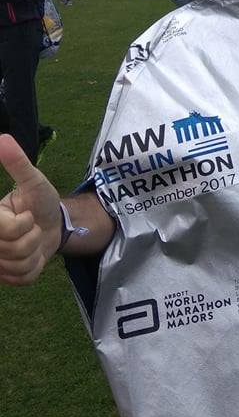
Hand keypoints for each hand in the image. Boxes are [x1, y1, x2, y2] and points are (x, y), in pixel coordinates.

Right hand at [0, 135, 61, 285]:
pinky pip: (23, 278)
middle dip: (32, 237)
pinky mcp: (8, 278)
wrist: (56, 224)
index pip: (8, 231)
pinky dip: (35, 267)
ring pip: (18, 266)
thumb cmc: (42, 201)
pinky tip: (33, 255)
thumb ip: (17, 162)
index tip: (27, 215)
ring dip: (34, 252)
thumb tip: (3, 138)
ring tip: (33, 240)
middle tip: (32, 227)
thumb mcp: (34, 180)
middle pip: (13, 250)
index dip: (24, 224)